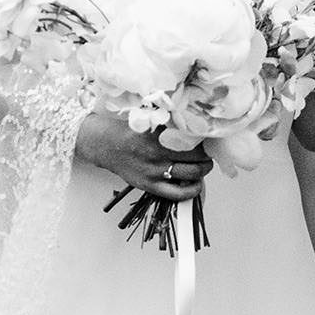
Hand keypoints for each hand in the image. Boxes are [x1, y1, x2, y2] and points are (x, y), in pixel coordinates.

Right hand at [74, 116, 211, 200]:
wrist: (105, 145)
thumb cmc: (130, 132)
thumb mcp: (150, 121)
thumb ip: (171, 125)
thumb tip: (198, 130)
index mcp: (159, 132)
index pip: (192, 136)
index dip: (205, 138)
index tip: (208, 137)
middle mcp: (157, 151)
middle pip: (196, 155)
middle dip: (207, 153)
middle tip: (208, 152)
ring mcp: (154, 170)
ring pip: (192, 173)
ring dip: (203, 169)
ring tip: (204, 165)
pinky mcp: (149, 185)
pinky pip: (178, 193)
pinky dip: (192, 190)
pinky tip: (196, 184)